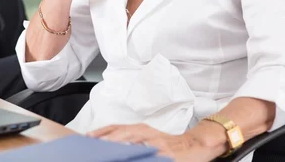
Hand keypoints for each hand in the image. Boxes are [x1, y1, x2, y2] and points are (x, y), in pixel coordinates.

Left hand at [88, 124, 214, 161]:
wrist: (196, 144)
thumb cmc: (169, 144)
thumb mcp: (148, 137)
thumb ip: (131, 140)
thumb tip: (110, 145)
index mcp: (140, 129)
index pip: (117, 128)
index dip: (102, 132)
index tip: (88, 137)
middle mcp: (147, 133)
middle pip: (123, 134)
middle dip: (107, 138)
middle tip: (93, 144)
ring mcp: (157, 144)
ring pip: (135, 143)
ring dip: (121, 145)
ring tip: (108, 150)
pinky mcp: (167, 154)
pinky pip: (152, 155)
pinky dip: (142, 154)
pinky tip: (135, 155)